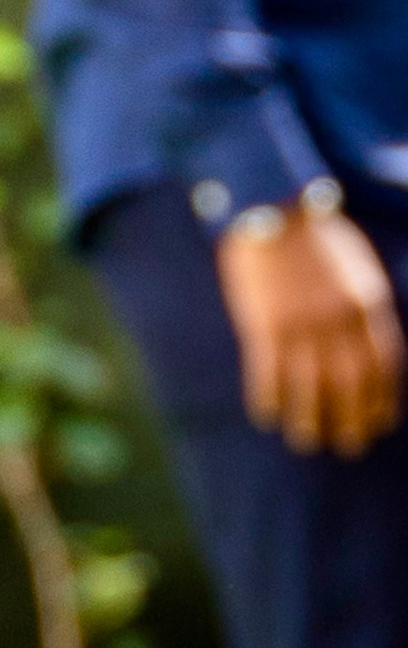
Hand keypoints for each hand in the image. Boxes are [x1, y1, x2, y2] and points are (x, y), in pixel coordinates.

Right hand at [216, 203, 403, 454]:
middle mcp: (339, 321)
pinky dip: (269, 400)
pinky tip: (267, 415)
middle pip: (350, 385)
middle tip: (348, 445)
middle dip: (351, 420)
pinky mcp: (263, 325)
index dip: (382, 399)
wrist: (268, 203)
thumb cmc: (312, 232)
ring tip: (308, 440)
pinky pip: (267, 375)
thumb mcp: (355, 266)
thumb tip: (364, 348)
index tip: (379, 422)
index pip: (384, 365)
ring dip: (310, 420)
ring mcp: (300, 324)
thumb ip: (362, 306)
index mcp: (368, 303)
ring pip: (310, 389)